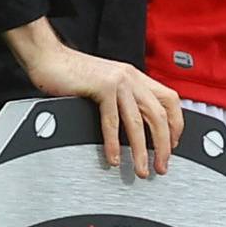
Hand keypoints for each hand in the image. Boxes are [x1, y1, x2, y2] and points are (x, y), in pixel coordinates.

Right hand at [21, 42, 184, 176]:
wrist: (49, 58)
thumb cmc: (74, 74)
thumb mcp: (108, 85)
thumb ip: (124, 100)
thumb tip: (136, 128)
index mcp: (137, 77)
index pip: (170, 100)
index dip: (176, 124)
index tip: (173, 144)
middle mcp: (132, 77)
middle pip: (159, 114)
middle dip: (164, 144)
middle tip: (161, 166)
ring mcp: (119, 81)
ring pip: (138, 121)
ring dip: (142, 150)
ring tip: (141, 169)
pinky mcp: (102, 86)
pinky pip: (112, 120)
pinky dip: (113, 143)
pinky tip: (114, 158)